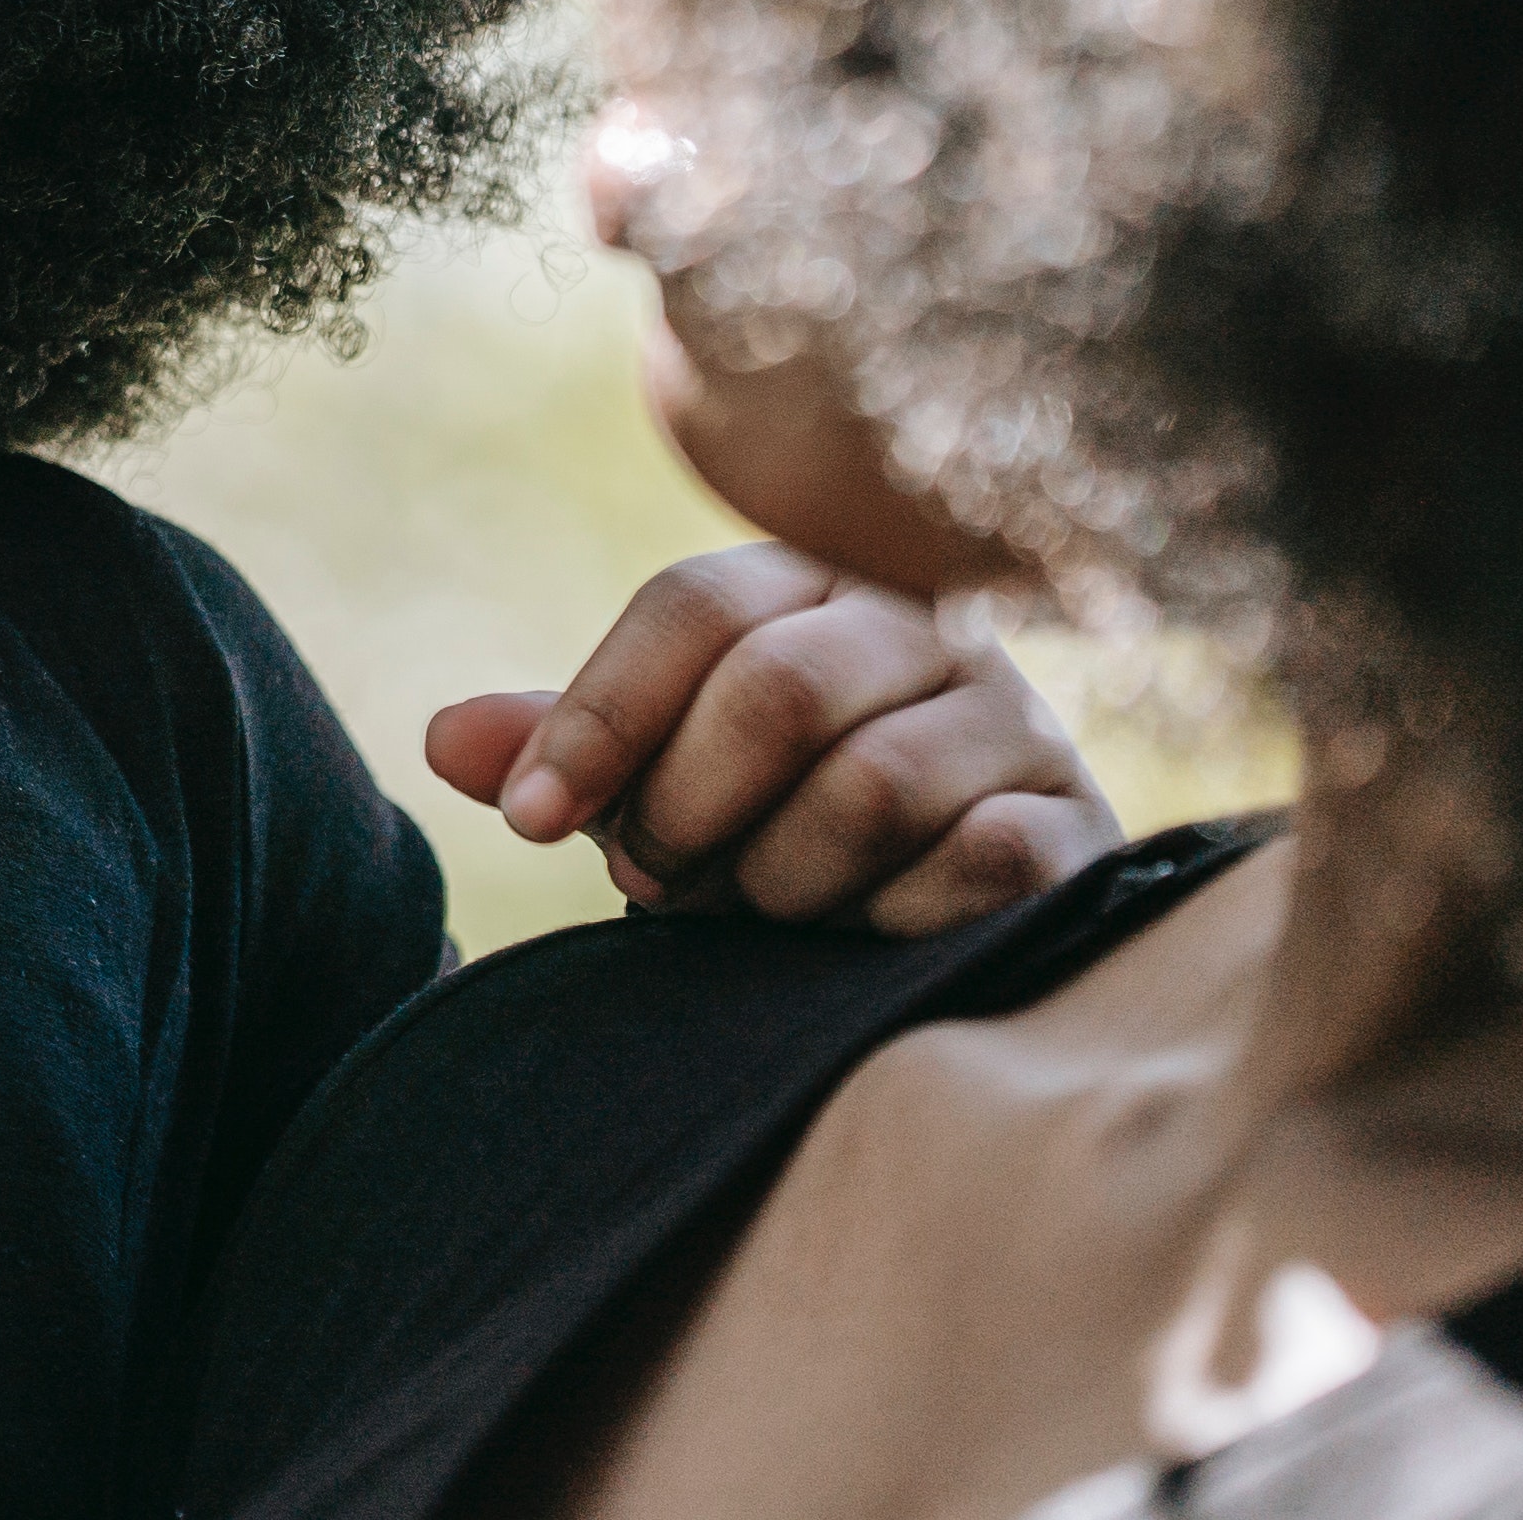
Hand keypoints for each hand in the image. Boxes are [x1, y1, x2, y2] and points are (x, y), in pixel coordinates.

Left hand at [427, 544, 1119, 936]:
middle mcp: (926, 631)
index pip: (693, 604)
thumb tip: (444, 742)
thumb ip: (558, 748)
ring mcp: (1016, 722)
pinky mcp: (1078, 823)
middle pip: (776, 687)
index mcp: (811, 585)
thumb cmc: (771, 821)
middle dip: (685, 806)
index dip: (599, 712)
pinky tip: (862, 937)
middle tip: (653, 882)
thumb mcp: (656, 773)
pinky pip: (979, 860)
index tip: (532, 820)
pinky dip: (892, 916)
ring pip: (872, 783)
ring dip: (781, 876)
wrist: (945, 912)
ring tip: (758, 910)